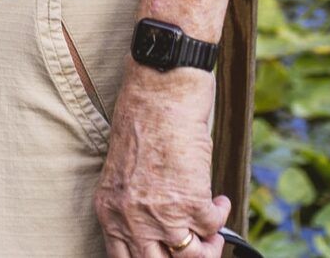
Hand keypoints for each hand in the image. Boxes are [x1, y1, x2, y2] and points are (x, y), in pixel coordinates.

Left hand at [95, 66, 228, 257]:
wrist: (160, 88)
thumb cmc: (142, 115)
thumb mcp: (124, 169)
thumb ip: (134, 202)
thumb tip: (159, 226)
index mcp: (109, 210)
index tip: (166, 252)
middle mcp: (130, 218)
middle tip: (195, 246)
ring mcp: (160, 215)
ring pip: (189, 256)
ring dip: (207, 246)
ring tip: (211, 230)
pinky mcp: (190, 201)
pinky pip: (212, 227)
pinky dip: (220, 216)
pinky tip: (218, 201)